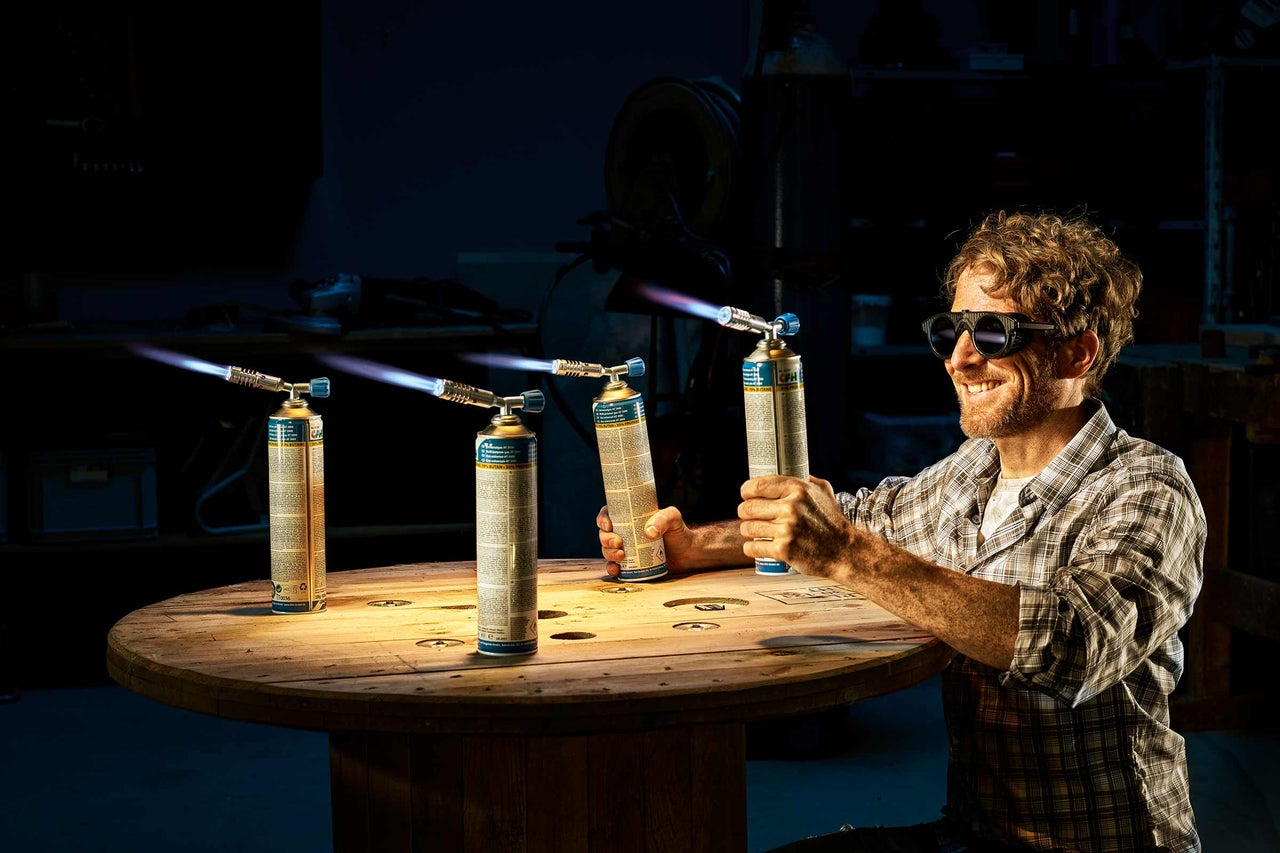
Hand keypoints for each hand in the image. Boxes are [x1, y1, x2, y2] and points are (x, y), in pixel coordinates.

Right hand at [596, 504, 716, 577]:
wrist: (687, 554)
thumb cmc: (678, 532)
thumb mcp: (673, 518)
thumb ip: (664, 518)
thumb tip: (649, 532)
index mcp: (630, 518)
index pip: (609, 514)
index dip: (603, 519)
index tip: (608, 525)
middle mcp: (624, 533)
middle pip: (604, 534)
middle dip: (606, 539)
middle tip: (618, 542)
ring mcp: (626, 549)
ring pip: (607, 550)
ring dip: (608, 553)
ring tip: (621, 555)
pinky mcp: (630, 564)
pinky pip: (614, 566)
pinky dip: (612, 568)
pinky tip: (617, 569)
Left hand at [737, 475, 854, 577]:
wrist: (844, 551)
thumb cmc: (832, 522)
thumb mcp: (824, 492)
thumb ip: (806, 480)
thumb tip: (789, 469)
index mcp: (798, 489)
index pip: (757, 485)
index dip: (746, 491)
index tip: (746, 496)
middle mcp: (791, 508)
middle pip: (747, 507)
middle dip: (745, 512)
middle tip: (750, 516)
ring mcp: (786, 530)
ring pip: (747, 528)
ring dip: (748, 531)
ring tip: (756, 531)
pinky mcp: (783, 550)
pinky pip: (752, 547)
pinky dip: (752, 548)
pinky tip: (759, 546)